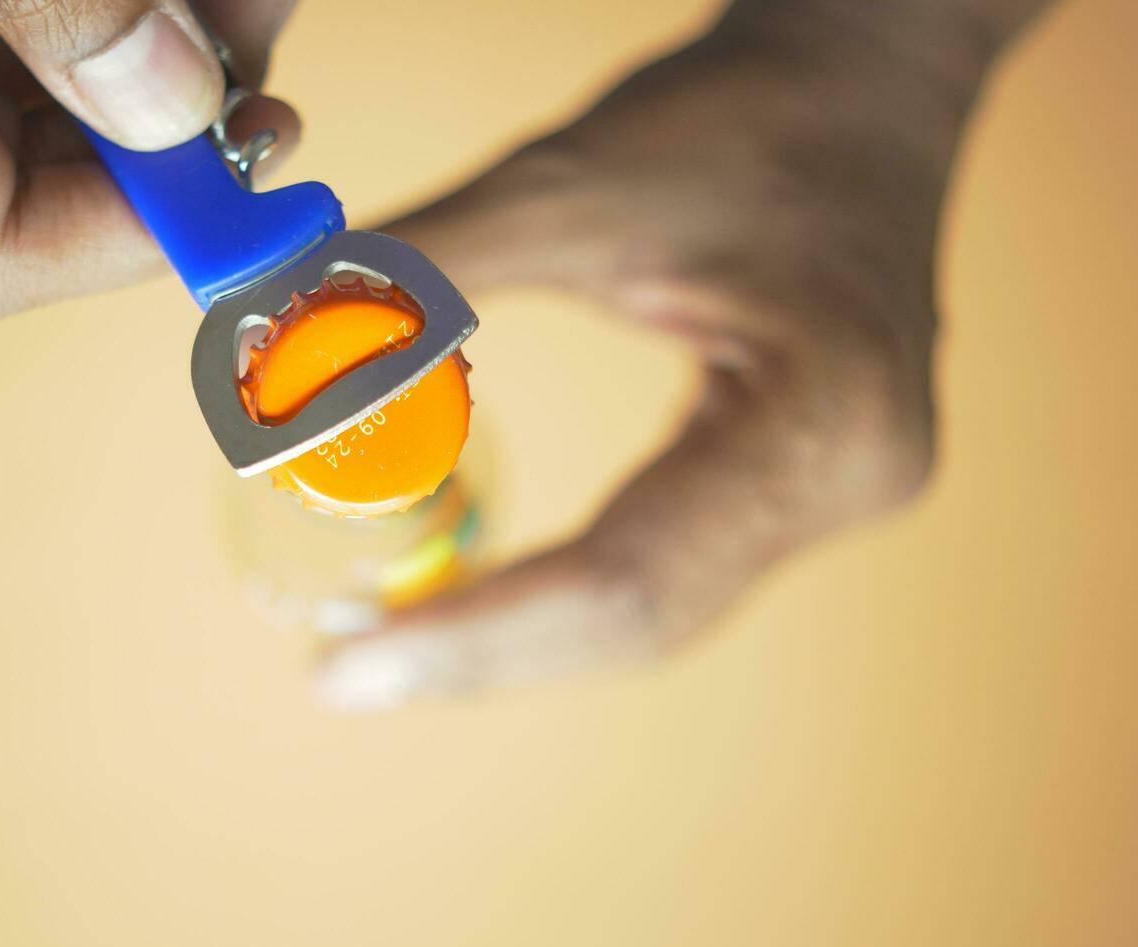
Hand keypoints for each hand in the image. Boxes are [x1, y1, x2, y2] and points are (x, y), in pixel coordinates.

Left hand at [317, 0, 1050, 709]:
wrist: (868, 81)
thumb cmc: (739, 111)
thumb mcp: (565, 186)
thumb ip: (415, 276)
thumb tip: (269, 345)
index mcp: (821, 415)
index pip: (623, 574)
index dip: (472, 631)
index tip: (345, 667)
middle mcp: (853, 481)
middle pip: (639, 620)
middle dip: (482, 653)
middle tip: (345, 674)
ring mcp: (842, 493)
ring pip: (656, 613)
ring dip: (519, 639)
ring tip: (392, 652)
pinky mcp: (807, 485)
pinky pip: (672, 572)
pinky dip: (563, 596)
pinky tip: (476, 603)